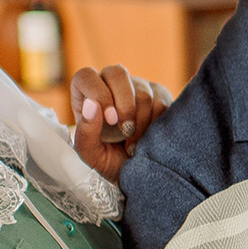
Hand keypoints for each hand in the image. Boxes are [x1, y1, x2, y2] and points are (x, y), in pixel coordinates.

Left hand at [69, 65, 171, 181]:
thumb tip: (91, 105)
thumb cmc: (106, 163)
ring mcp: (136, 87)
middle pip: (118, 73)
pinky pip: (161, 102)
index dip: (99, 94)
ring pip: (143, 91)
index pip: (87, 76)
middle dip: (125, 105)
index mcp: (85, 94)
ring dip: (140, 122)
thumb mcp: (90, 155)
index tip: (110, 120)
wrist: (134, 175)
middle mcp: (110, 85)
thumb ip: (85, 132)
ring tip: (133, 145)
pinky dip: (155, 124)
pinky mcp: (159, 96)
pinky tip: (147, 140)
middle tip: (125, 131)